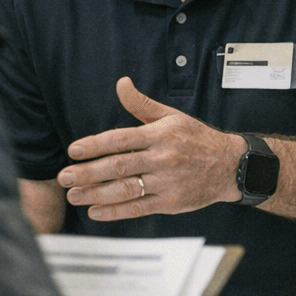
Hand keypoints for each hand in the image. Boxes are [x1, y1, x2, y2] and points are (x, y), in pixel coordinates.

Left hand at [58, 77, 245, 222]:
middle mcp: (162, 158)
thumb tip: (121, 83)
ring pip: (126, 189)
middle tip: (64, 176)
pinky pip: (139, 208)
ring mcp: (167, 182)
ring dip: (96, 194)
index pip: (121, 139)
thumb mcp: (171, 116)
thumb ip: (141, 104)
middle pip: (119, 166)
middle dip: (88, 173)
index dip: (95, 145)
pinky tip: (96, 211)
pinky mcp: (171, 202)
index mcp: (160, 135)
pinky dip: (115, 211)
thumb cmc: (197, 138)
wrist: (230, 165)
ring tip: (74, 195)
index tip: (73, 151)